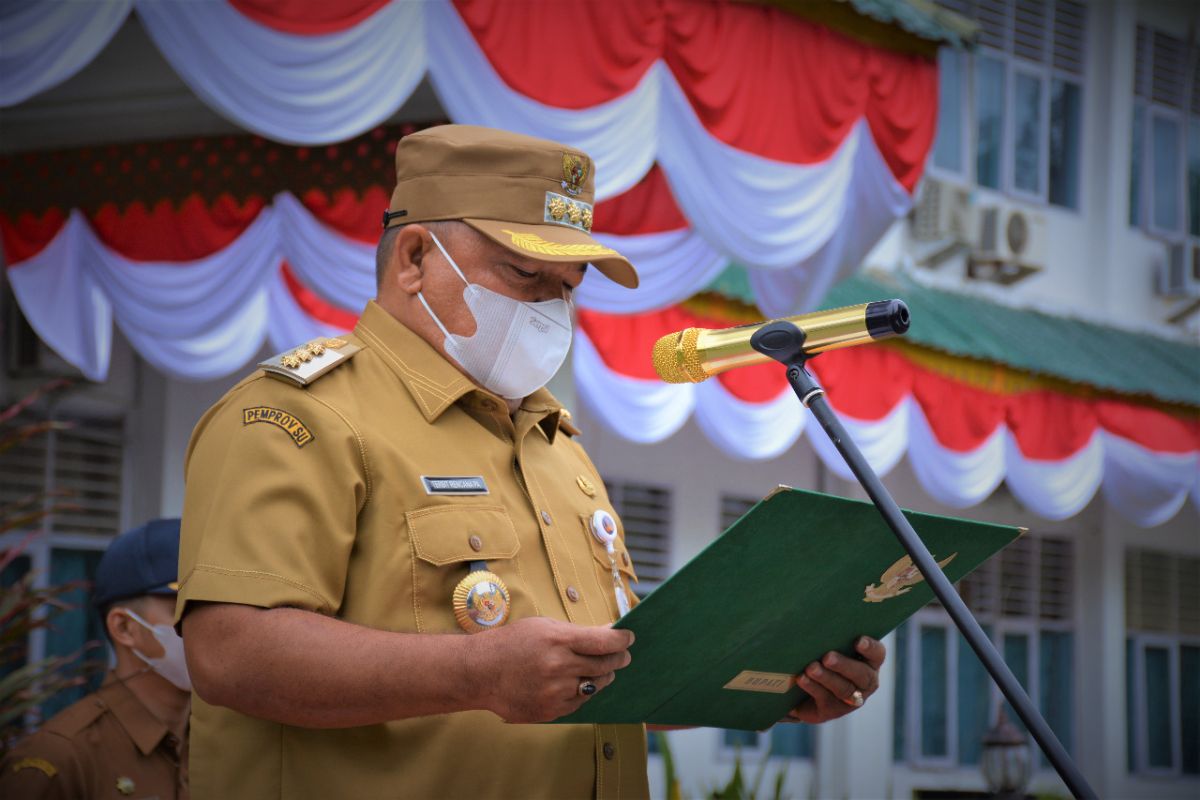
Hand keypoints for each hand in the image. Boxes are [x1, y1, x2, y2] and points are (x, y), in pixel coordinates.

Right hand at [471, 617, 633, 722]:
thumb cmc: (512, 643)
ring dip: (602, 676)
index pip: (604, 642)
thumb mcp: (543, 626)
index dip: (622, 640)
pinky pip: (580, 702)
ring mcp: (555, 691)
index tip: (629, 638)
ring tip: (599, 669)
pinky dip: (582, 692)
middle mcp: (559, 667)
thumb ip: (577, 632)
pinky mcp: (551, 711)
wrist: (481, 672)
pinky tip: (576, 683)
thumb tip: (608, 631)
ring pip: (595, 686)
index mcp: (558, 640)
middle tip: (623, 655)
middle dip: (619, 658)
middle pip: (605, 665)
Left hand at [785, 636, 884, 723]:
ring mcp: (850, 699)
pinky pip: (825, 699)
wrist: (802, 689)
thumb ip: (829, 635)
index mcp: (868, 662)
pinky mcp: (832, 710)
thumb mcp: (827, 645)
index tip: (858, 640)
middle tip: (827, 657)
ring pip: (843, 689)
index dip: (870, 648)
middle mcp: (865, 682)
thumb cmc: (820, 656)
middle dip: (844, 665)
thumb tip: (814, 613)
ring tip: (811, 668)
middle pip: (861, 675)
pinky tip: (802, 679)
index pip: (877, 654)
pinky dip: (812, 687)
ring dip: (826, 677)